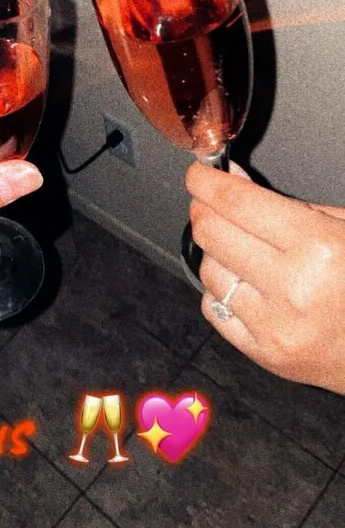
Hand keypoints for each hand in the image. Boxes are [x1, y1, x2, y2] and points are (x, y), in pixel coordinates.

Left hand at [186, 162, 344, 393]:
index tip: (198, 174)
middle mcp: (293, 287)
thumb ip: (286, 203)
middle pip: (212, 233)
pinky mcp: (265, 353)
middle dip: (203, 209)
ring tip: (240, 248)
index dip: (205, 181)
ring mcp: (275, 325)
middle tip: (211, 203)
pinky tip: (244, 284)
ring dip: (214, 251)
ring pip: (208, 270)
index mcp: (318, 247)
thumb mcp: (343, 227)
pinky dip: (219, 290)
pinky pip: (213, 308)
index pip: (236, 202)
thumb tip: (233, 179)